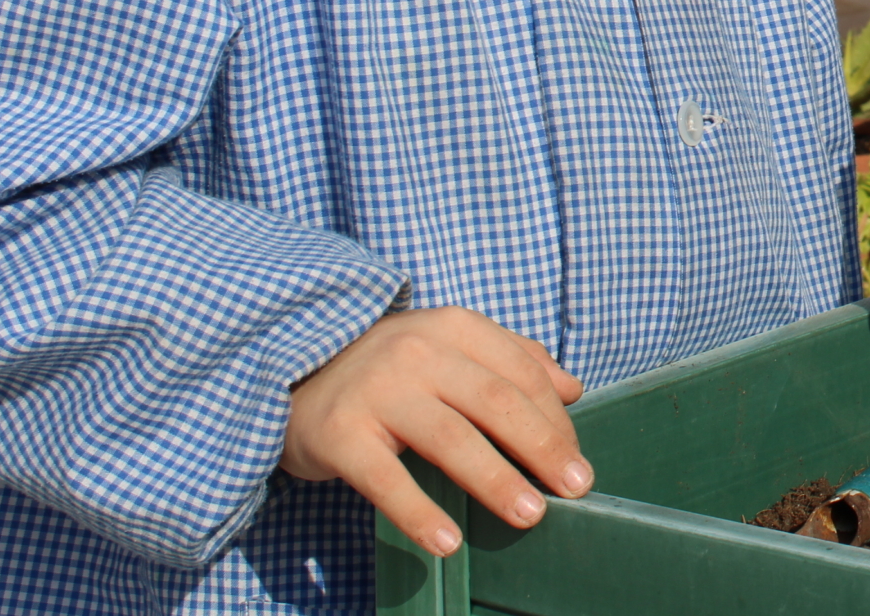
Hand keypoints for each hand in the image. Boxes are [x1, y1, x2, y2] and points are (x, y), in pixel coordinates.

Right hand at [281, 306, 590, 556]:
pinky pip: (386, 479)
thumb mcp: (448, 348)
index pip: (520, 373)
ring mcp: (377, 390)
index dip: (555, 419)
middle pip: (495, 402)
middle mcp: (417, 350)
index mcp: (452, 328)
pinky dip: (419, 512)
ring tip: (530, 515)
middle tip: (576, 487)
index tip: (577, 460)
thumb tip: (572, 389)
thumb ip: (510, 359)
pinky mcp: (340, 433)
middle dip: (543, 447)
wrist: (293, 378)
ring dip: (496, 480)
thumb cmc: (388, 371)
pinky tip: (449, 541)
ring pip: (450, 439)